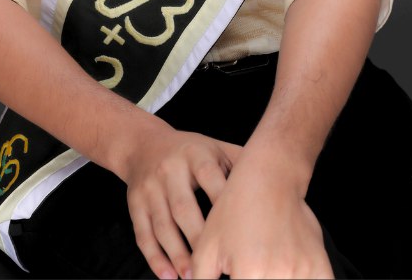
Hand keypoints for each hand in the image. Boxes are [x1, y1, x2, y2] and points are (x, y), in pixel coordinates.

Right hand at [121, 123, 240, 279]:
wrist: (144, 144)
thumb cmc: (190, 152)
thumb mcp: (215, 148)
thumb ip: (239, 163)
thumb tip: (277, 180)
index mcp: (195, 153)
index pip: (209, 178)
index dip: (222, 204)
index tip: (238, 231)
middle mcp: (170, 169)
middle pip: (183, 208)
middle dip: (198, 238)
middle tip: (214, 263)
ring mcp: (150, 187)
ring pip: (163, 225)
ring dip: (177, 254)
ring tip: (192, 277)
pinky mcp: (134, 203)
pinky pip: (143, 234)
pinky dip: (155, 258)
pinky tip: (168, 276)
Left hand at [189, 152, 332, 279]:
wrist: (270, 178)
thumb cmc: (234, 210)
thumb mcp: (207, 246)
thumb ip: (201, 279)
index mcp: (249, 274)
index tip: (234, 275)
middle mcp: (279, 275)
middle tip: (247, 271)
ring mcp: (302, 271)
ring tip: (262, 269)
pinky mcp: (319, 266)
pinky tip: (284, 273)